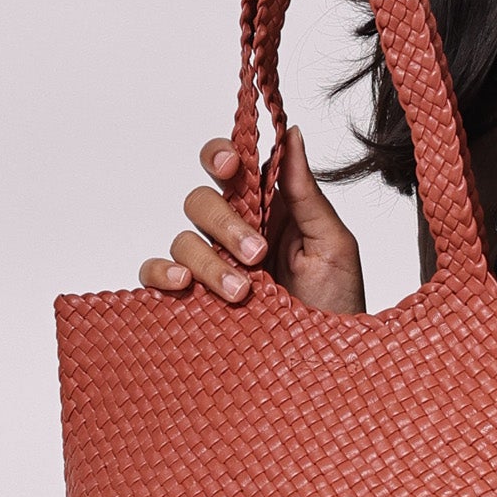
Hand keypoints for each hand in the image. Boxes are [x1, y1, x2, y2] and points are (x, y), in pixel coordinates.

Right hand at [139, 126, 365, 314]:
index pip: (232, 169)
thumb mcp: (334, 246)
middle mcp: (235, 235)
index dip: (220, 156)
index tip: (230, 165)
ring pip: (183, 239)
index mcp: (269, 211)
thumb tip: (293, 133)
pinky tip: (184, 286)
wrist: (330, 363)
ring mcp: (213, 267)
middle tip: (257, 255)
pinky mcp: (195, 300)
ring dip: (208, 261)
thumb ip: (307, 193)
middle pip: (201, 201)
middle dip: (225, 223)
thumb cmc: (338, 305)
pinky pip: (157, 275)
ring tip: (242, 292)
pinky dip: (161, 273)